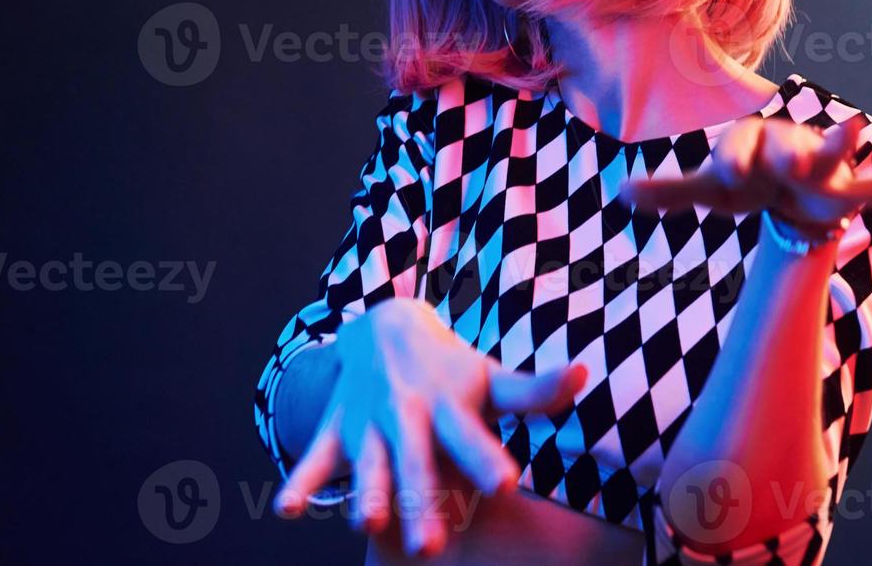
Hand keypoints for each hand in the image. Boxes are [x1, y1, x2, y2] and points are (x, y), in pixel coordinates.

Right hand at [273, 297, 587, 557]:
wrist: (385, 327)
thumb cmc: (452, 371)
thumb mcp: (491, 380)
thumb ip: (535, 392)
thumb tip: (585, 374)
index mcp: (450, 407)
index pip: (471, 435)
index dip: (486, 457)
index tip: (506, 483)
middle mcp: (408, 415)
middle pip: (416, 462)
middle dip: (421, 501)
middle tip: (432, 548)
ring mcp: (369, 422)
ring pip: (366, 463)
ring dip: (363, 492)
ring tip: (365, 523)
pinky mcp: (337, 429)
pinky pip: (315, 458)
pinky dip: (300, 482)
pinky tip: (286, 511)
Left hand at [620, 115, 871, 232]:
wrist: (785, 191)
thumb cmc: (747, 182)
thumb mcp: (708, 190)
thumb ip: (669, 192)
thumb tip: (620, 193)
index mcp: (750, 145)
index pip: (737, 149)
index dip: (733, 162)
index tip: (727, 179)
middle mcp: (786, 148)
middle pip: (783, 145)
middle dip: (783, 152)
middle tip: (786, 160)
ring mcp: (822, 169)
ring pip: (833, 155)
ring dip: (843, 144)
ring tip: (860, 128)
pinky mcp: (850, 193)